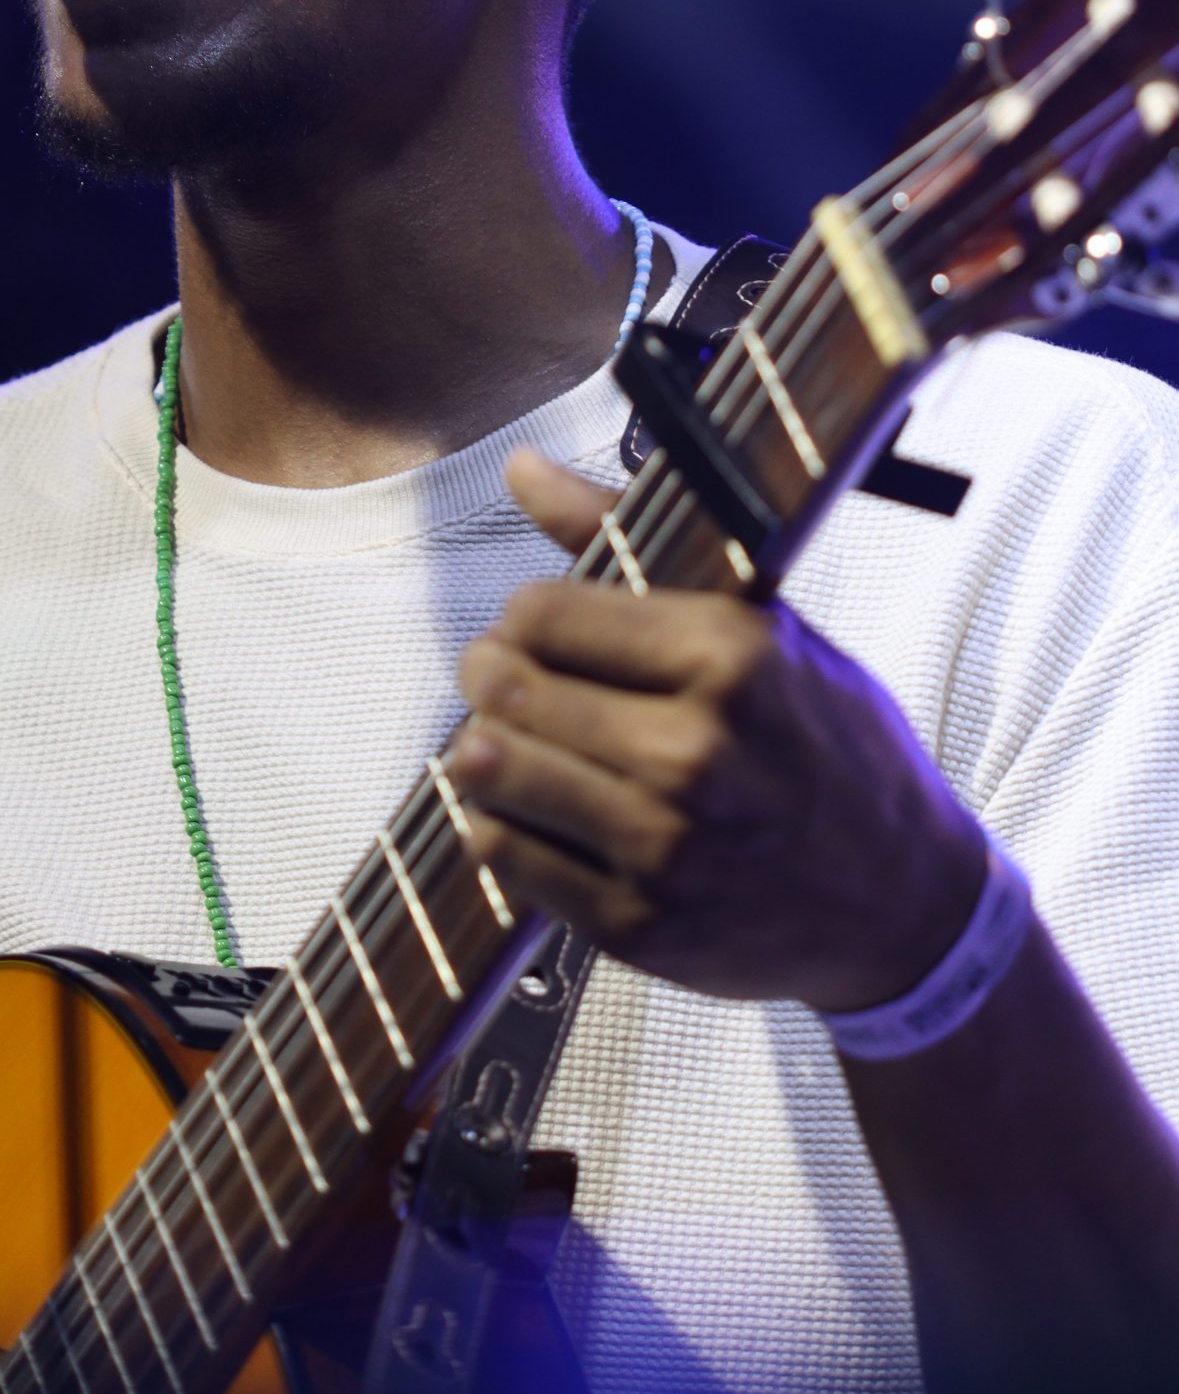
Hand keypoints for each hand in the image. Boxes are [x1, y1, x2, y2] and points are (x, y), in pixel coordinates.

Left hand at [448, 450, 986, 1010]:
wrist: (906, 907)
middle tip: (515, 688)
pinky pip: (505, 854)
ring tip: (522, 747)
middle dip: (494, 678)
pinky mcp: (639, 926)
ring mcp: (665, 847)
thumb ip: (628, 543)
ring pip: (489, 770)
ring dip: (487, 752)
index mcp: (731, 656)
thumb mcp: (763, 625)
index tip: (541, 634)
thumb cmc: (832, 748)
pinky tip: (543, 814)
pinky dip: (504, 826)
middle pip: (503, 688)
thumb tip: (522, 467)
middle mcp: (695, 752)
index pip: (540, 613)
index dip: (524, 619)